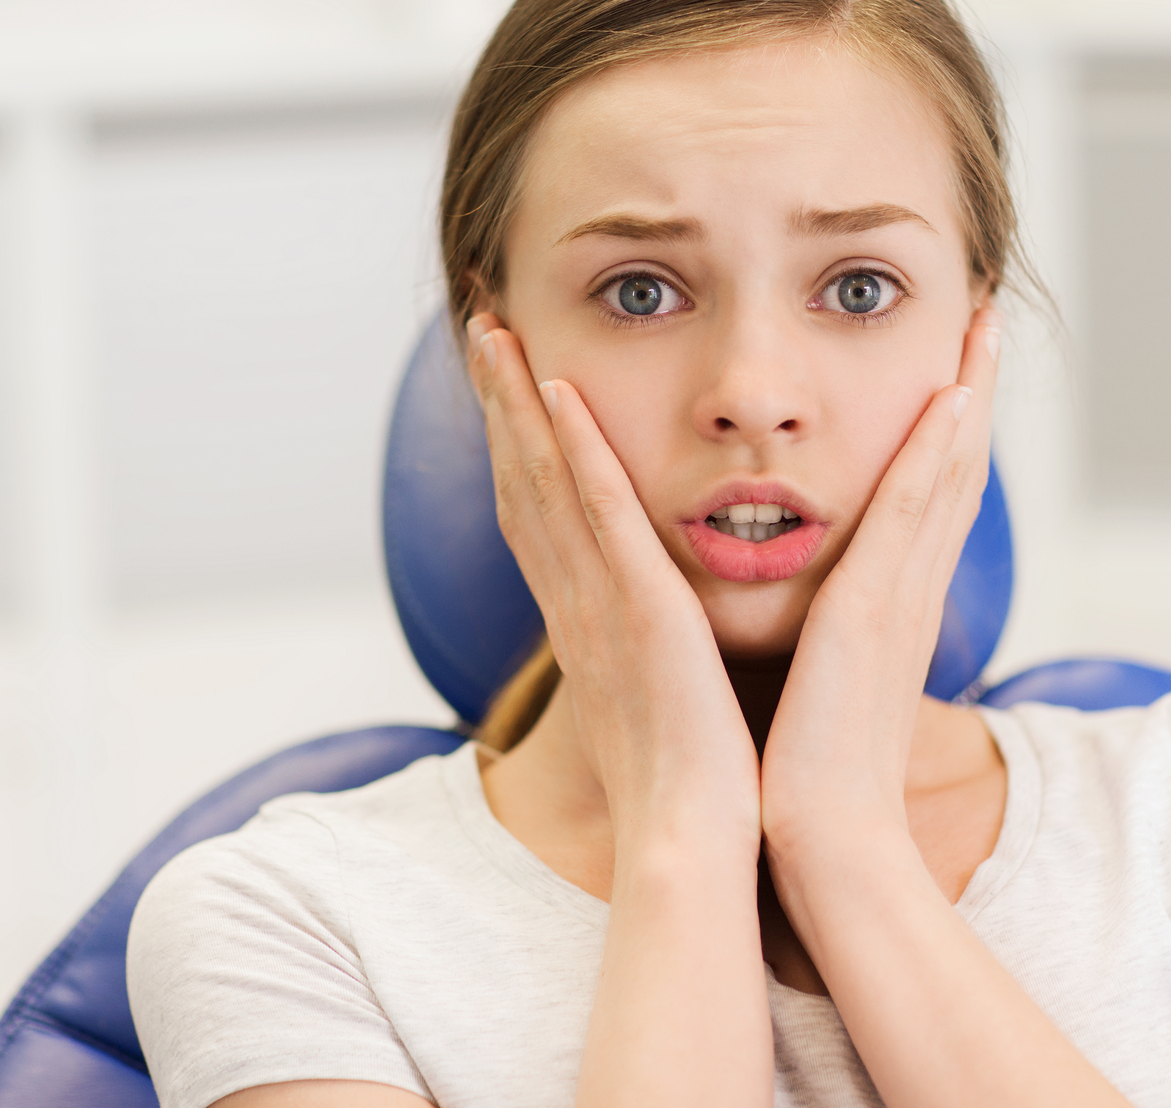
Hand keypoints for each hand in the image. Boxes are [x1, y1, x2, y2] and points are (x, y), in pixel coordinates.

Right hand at [465, 314, 758, 847]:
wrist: (691, 842)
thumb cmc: (690, 783)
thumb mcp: (661, 698)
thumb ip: (653, 650)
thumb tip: (665, 631)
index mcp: (585, 622)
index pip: (538, 515)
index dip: (515, 446)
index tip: (506, 383)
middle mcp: (574, 604)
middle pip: (520, 483)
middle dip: (497, 403)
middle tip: (479, 328)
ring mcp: (599, 605)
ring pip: (543, 482)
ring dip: (516, 402)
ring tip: (494, 330)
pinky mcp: (637, 613)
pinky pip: (600, 517)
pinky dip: (575, 452)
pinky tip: (561, 391)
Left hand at [758, 307, 1000, 845]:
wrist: (822, 842)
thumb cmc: (809, 774)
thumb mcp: (820, 683)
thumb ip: (822, 637)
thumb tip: (807, 613)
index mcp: (890, 606)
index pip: (928, 496)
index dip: (949, 428)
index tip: (955, 363)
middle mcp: (909, 591)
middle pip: (954, 468)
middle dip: (974, 387)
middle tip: (986, 312)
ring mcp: (901, 599)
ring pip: (946, 473)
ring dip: (966, 392)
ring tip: (980, 322)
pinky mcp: (875, 614)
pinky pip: (912, 514)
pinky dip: (934, 453)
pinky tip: (946, 397)